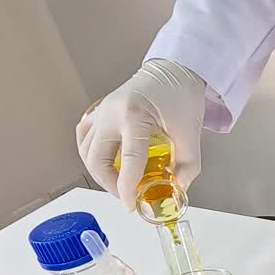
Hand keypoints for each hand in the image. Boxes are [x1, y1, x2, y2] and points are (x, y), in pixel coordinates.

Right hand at [75, 59, 206, 210]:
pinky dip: (91, 154)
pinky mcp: (99, 112)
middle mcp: (110, 112)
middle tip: (128, 196)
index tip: (131, 205)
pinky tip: (104, 164)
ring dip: (99, 172)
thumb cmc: (180, 94)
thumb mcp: (190, 132)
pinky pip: (84, 137)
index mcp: (134, 114)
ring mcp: (101, 111)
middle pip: (96, 158)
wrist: (173, 70)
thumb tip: (178, 188)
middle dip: (110, 184)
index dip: (128, 188)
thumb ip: (188, 164)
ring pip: (86, 150)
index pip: (128, 160)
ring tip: (120, 183)